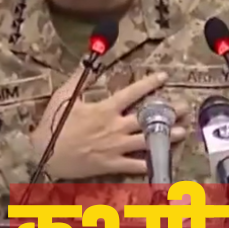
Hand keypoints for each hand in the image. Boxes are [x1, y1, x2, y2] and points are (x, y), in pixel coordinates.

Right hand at [31, 71, 186, 179]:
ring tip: (182, 132)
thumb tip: (88, 62)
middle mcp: (114, 127)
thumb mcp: (64, 96)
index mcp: (105, 109)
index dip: (149, 83)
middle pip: (147, 118)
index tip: (163, 77)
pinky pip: (135, 165)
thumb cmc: (53, 124)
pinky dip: (149, 163)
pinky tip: (162, 161)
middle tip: (184, 108)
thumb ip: (79, 79)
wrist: (44, 154)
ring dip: (166, 137)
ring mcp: (115, 147)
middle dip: (168, 112)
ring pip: (147, 141)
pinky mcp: (111, 164)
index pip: (132, 93)